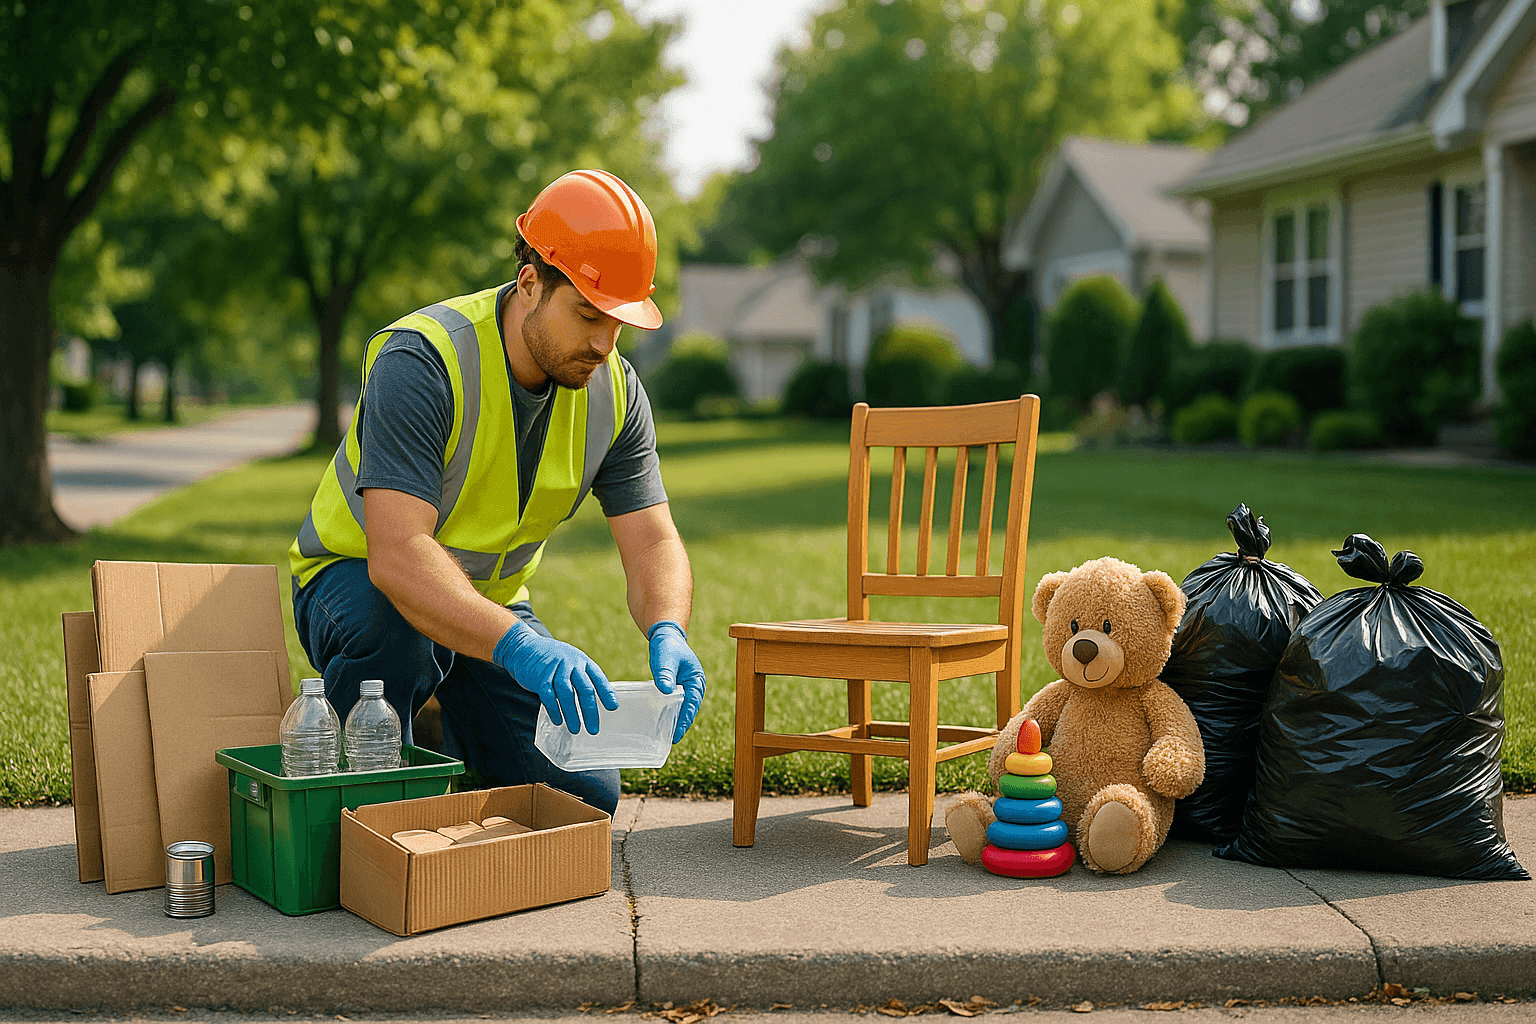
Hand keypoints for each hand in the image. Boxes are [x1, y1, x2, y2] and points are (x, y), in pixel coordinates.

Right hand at [493, 622, 616, 734]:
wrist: (524, 647)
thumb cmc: (553, 660)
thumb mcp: (571, 663)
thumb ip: (582, 678)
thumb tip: (594, 704)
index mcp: (582, 661)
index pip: (598, 677)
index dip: (606, 693)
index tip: (613, 707)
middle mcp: (571, 663)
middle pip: (585, 688)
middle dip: (590, 711)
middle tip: (593, 729)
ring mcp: (555, 669)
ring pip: (567, 694)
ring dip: (572, 714)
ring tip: (576, 729)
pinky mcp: (540, 677)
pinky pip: (548, 696)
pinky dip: (554, 710)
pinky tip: (558, 721)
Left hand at [648, 620, 705, 742]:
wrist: (666, 636)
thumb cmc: (667, 646)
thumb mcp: (665, 658)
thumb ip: (665, 673)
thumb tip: (666, 690)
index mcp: (696, 680)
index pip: (691, 704)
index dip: (684, 720)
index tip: (676, 735)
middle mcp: (695, 685)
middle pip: (690, 709)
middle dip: (682, 724)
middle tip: (672, 740)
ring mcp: (687, 687)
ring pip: (684, 708)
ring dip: (677, 720)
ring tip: (667, 736)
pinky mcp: (679, 688)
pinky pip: (677, 703)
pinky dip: (672, 712)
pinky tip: (663, 722)